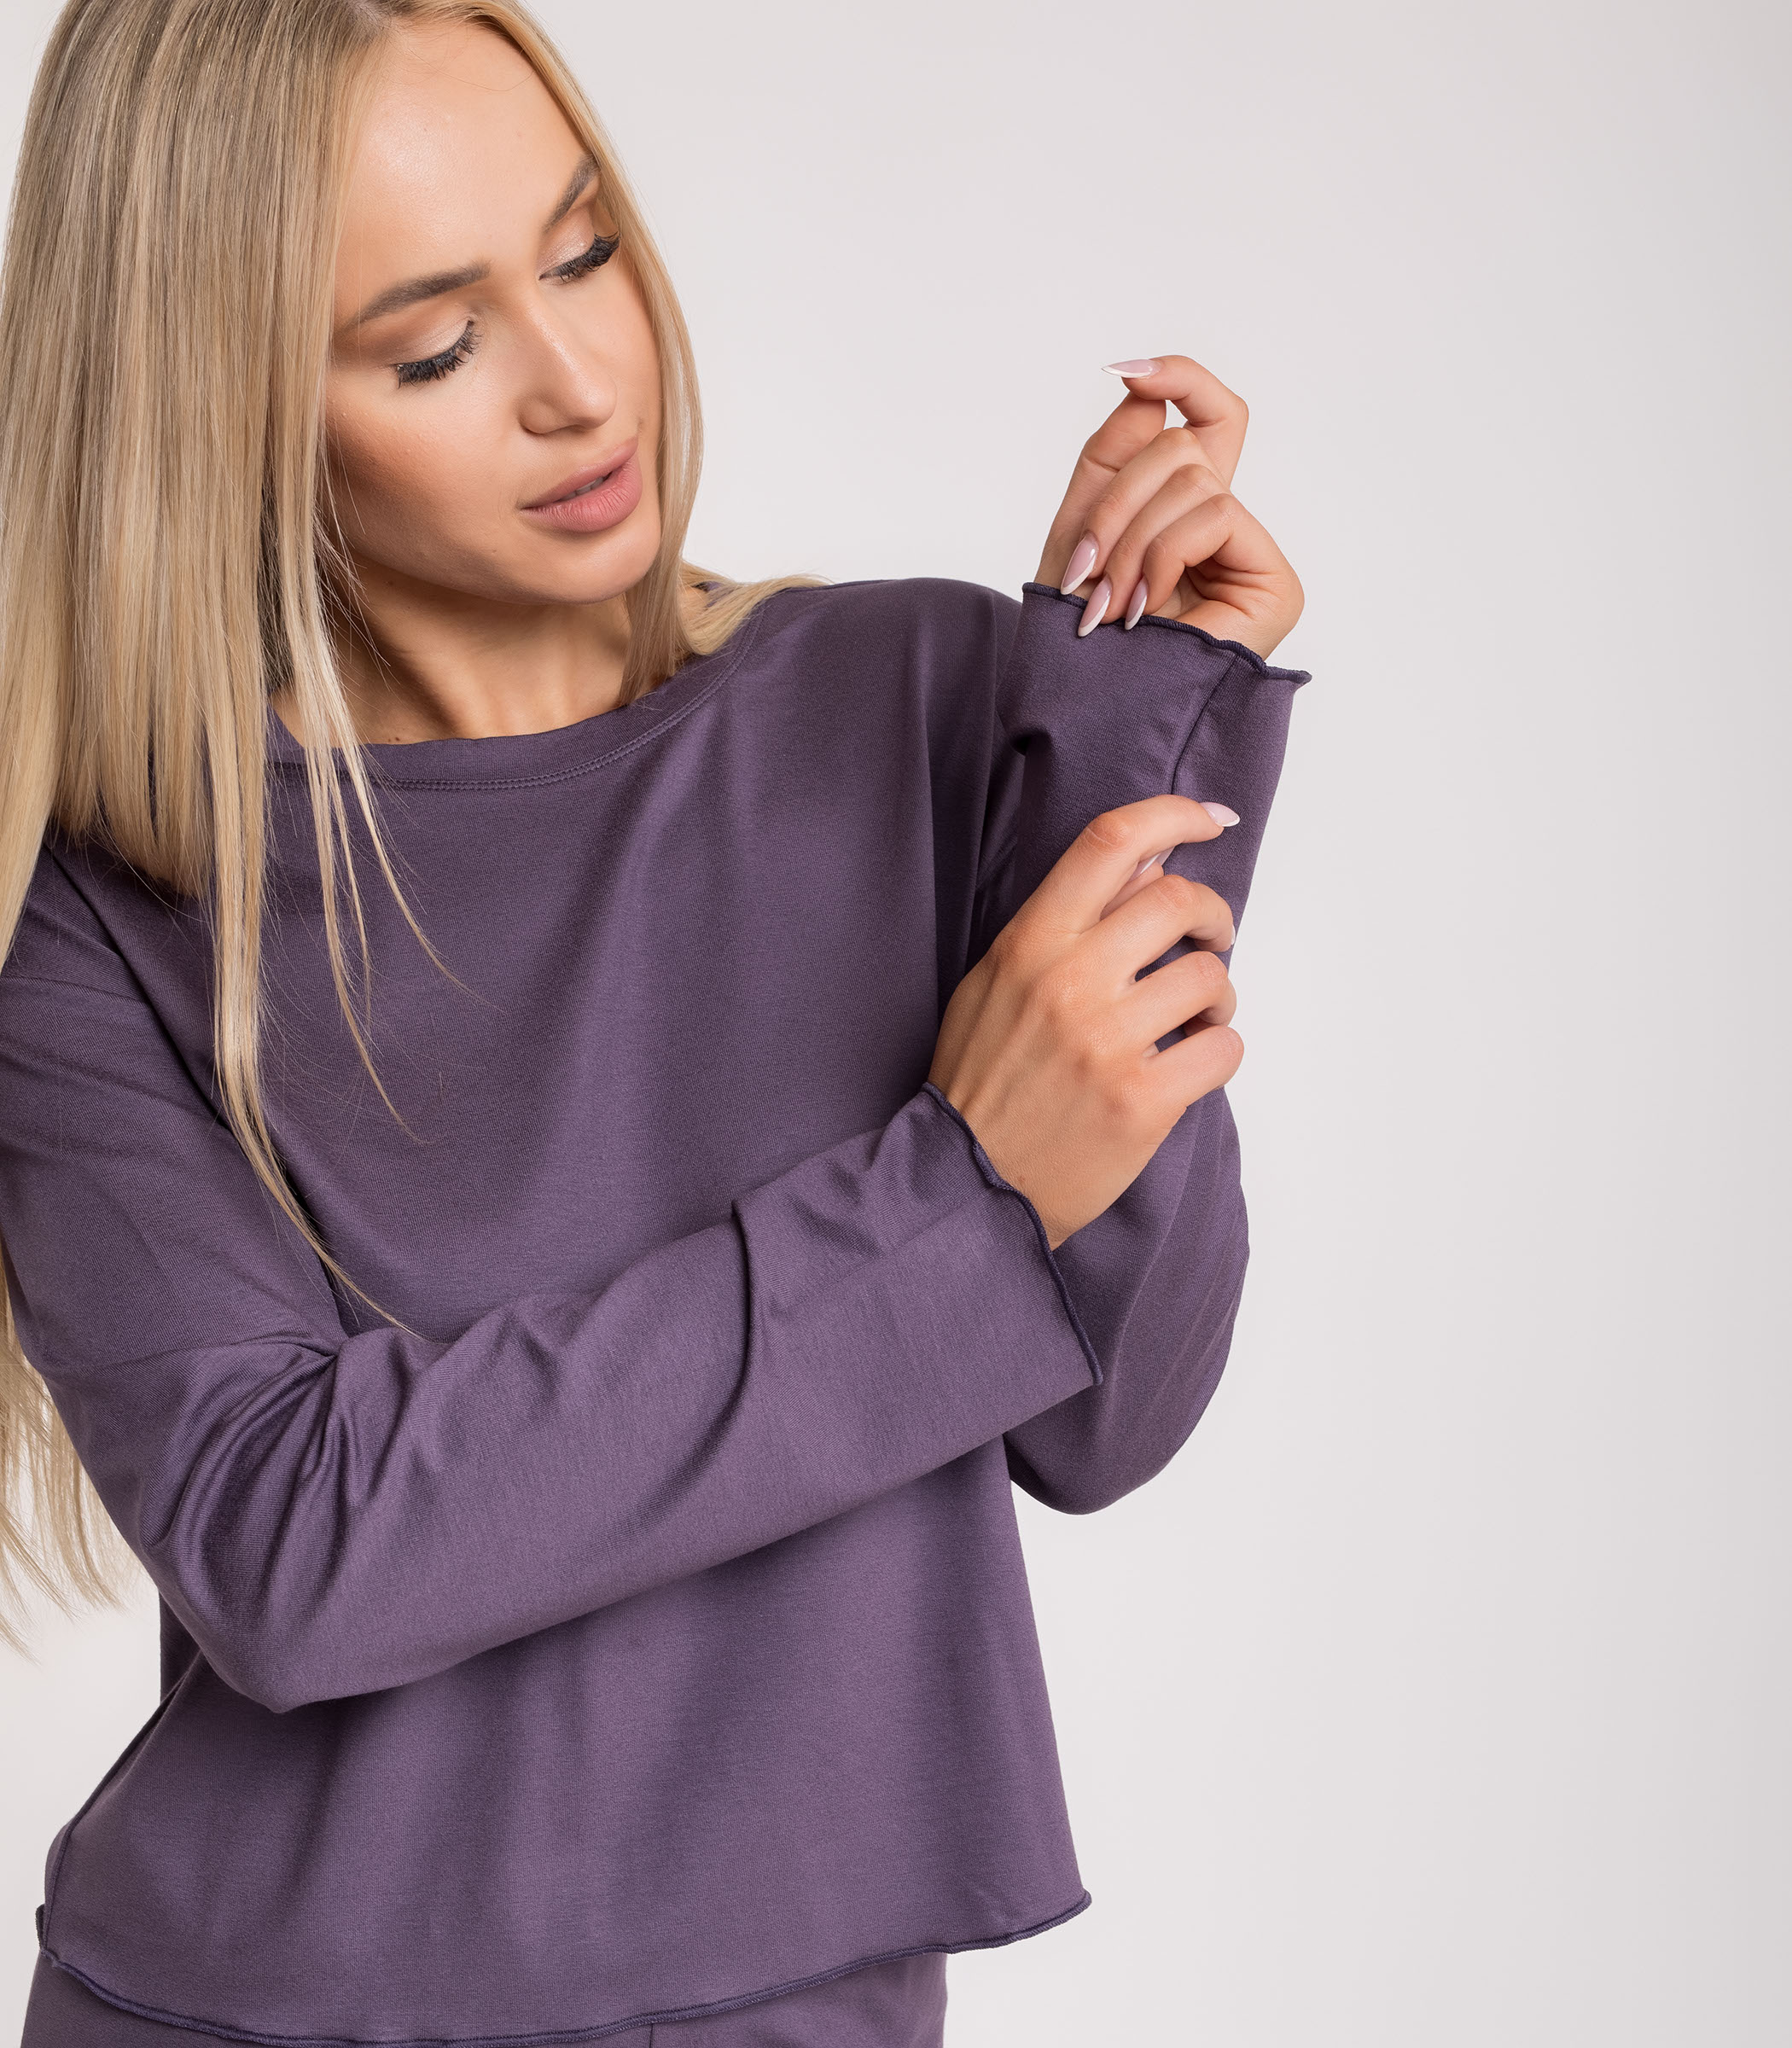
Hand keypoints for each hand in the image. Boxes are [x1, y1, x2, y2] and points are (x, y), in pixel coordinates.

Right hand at [928, 793, 1240, 1249]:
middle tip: (1212, 940)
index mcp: (1029, 943)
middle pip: (1177, 900)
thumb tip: (1150, 863)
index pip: (1110, 842)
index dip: (1174, 815)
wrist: (968, 1182)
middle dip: (1214, 916)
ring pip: (1211, 979)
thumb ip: (1067, 920)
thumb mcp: (999, 981)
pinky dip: (1220, 1051)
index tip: (1211, 820)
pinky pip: (1224, 1050)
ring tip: (1196, 1018)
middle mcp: (1068, 983)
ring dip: (1220, 995)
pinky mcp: (1142, 1103)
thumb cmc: (985, 1078)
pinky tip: (1191, 1064)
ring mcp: (1106, 1044)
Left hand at [1034, 354, 1303, 659]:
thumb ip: (1112, 452)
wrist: (1085, 710)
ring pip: (1195, 476)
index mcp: (1184, 505)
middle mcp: (1227, 524)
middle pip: (1184, 444)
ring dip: (1131, 538)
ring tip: (1108, 602)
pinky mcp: (1277, 583)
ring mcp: (1254, 553)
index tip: (1122, 369)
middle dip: (1116, 500)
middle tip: (1085, 569)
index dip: (1179, 377)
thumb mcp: (1081, 523)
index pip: (1208, 414)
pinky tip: (1143, 610)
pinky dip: (1163, 555)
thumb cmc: (1079, 634)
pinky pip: (1216, 514)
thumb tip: (1143, 387)